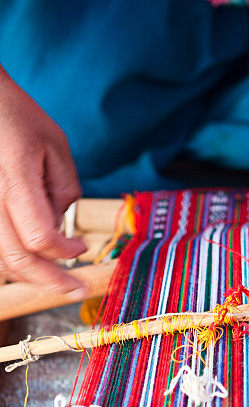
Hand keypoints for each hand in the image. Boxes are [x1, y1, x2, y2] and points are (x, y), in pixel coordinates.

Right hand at [0, 67, 85, 292]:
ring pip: (0, 261)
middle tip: (76, 289)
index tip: (82, 250)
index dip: (66, 252)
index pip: (41, 238)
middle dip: (51, 282)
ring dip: (30, 275)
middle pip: (17, 261)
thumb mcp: (54, 146)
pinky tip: (31, 261)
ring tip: (55, 278)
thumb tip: (60, 227)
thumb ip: (63, 189)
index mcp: (14, 181)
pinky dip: (12, 260)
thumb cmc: (15, 117)